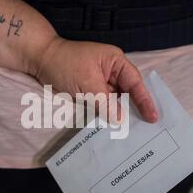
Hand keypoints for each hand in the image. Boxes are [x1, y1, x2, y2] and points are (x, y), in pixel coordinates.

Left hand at [33, 37, 157, 122]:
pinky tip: (113, 127)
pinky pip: (103, 104)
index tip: (153, 117)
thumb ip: (105, 102)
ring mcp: (101, 82)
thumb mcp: (87, 83)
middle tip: (147, 128)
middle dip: (136, 109)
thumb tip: (120, 120)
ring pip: (116, 101)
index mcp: (115, 61)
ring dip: (121, 114)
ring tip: (133, 132)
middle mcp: (111, 71)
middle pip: (128, 92)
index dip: (145, 100)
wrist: (40, 60)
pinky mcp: (91, 91)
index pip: (134, 82)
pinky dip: (108, 114)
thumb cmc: (64, 64)